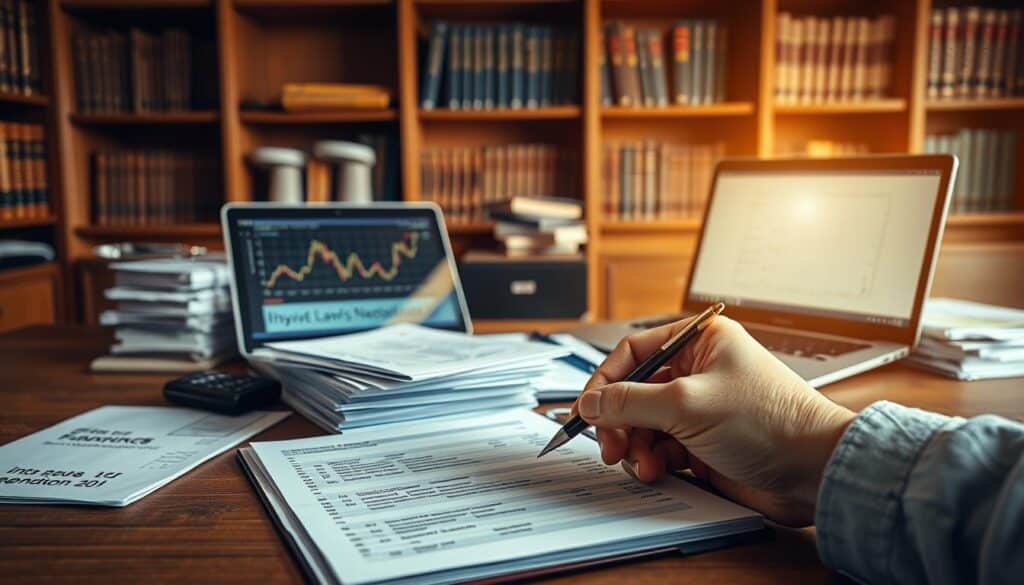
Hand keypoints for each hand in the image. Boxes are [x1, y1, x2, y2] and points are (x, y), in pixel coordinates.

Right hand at [572, 315, 855, 526]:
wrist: (814, 471)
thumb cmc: (771, 422)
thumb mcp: (688, 405)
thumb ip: (631, 402)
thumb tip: (591, 403)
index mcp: (699, 341)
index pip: (633, 352)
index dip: (605, 381)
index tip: (587, 410)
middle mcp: (698, 371)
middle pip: (633, 392)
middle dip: (618, 421)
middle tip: (611, 446)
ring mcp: (700, 409)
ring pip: (643, 424)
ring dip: (635, 446)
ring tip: (641, 464)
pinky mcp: (702, 443)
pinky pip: (660, 449)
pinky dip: (652, 461)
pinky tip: (658, 471)